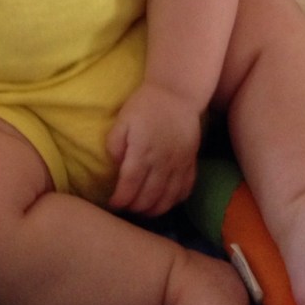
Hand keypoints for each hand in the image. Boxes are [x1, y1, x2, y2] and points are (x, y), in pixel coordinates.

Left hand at [106, 81, 201, 215]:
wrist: (177, 94)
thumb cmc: (145, 105)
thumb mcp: (123, 120)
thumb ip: (114, 144)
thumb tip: (114, 167)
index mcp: (142, 152)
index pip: (130, 186)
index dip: (120, 200)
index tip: (113, 204)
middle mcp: (162, 163)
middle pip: (148, 197)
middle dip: (134, 208)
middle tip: (126, 208)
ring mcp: (179, 165)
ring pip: (168, 199)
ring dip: (154, 210)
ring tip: (143, 210)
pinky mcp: (191, 163)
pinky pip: (185, 190)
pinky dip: (174, 201)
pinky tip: (165, 201)